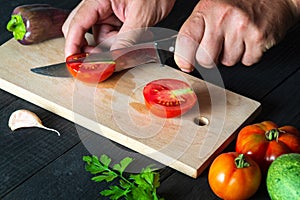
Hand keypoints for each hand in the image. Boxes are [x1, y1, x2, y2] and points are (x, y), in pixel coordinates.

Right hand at [62, 0, 174, 57]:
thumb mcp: (141, 16)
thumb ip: (126, 39)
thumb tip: (114, 59)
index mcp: (98, 0)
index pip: (77, 24)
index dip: (72, 45)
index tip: (72, 62)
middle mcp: (98, 7)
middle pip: (81, 33)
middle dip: (92, 49)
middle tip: (103, 61)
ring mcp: (106, 14)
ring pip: (99, 39)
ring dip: (111, 47)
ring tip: (132, 41)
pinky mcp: (114, 20)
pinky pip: (110, 37)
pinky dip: (118, 44)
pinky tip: (133, 40)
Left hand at [174, 0, 299, 70]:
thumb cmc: (239, 3)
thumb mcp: (211, 7)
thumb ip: (196, 29)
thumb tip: (183, 55)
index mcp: (207, 9)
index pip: (186, 39)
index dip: (183, 58)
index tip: (185, 64)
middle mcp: (223, 18)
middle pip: (206, 59)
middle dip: (211, 59)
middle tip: (218, 47)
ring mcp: (241, 28)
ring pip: (227, 62)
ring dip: (231, 56)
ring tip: (237, 39)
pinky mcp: (259, 38)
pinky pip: (247, 62)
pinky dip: (248, 56)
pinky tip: (249, 41)